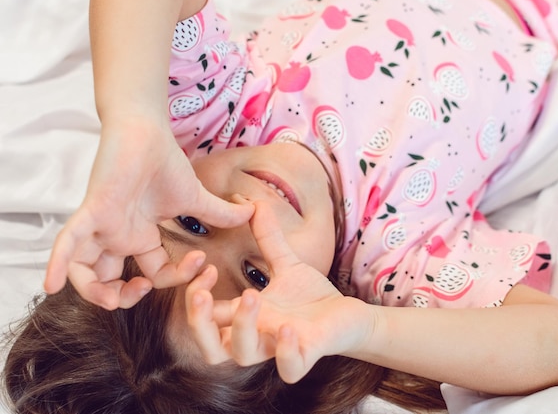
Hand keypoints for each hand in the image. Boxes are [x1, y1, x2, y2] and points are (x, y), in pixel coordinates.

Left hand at [44, 120, 253, 308]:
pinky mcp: (93, 211)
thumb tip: (253, 212)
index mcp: (141, 236)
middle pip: (110, 281)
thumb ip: (220, 212)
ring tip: (116, 297)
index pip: (156, 271)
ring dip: (95, 293)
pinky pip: (69, 241)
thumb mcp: (195, 198)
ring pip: (84, 271)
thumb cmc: (164, 162)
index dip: (178, 277)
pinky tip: (51, 283)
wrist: (147, 132)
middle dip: (125, 297)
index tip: (202, 264)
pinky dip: (58, 263)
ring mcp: (103, 226)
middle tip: (145, 289)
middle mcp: (118, 236)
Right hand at [185, 201, 371, 382]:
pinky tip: (288, 329)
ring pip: (243, 355)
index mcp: (245, 316)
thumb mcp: (285, 263)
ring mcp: (279, 347)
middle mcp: (256, 335)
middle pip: (210, 349)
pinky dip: (285, 354)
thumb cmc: (311, 297)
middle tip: (200, 294)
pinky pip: (289, 369)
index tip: (203, 263)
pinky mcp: (307, 354)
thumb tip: (250, 201)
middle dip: (198, 323)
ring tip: (251, 295)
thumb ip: (267, 237)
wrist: (348, 315)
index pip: (205, 316)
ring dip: (241, 327)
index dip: (194, 295)